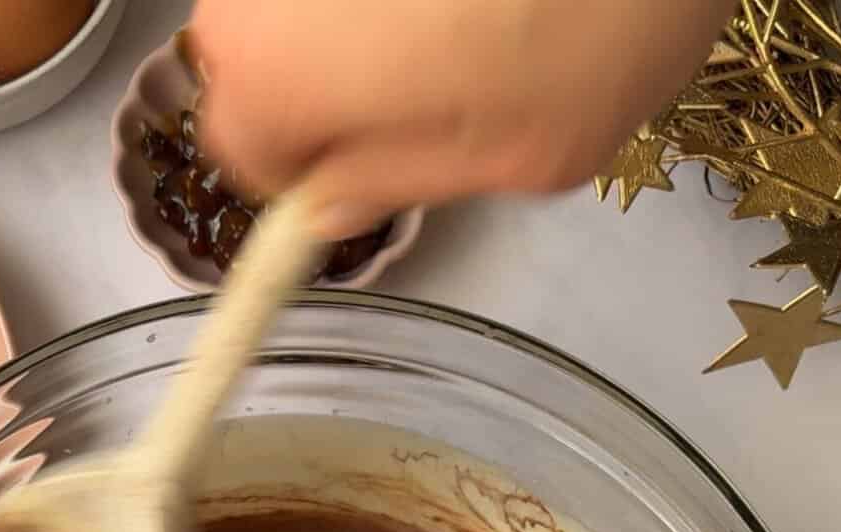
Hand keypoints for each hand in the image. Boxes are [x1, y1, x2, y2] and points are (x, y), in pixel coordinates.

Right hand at [189, 0, 734, 232]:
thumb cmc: (599, 13)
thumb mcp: (512, 153)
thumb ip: (399, 184)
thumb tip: (335, 202)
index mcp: (281, 72)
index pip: (241, 151)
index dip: (310, 169)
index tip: (366, 170)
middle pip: (257, 55)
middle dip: (330, 83)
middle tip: (436, 87)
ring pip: (300, 1)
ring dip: (361, 20)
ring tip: (468, 16)